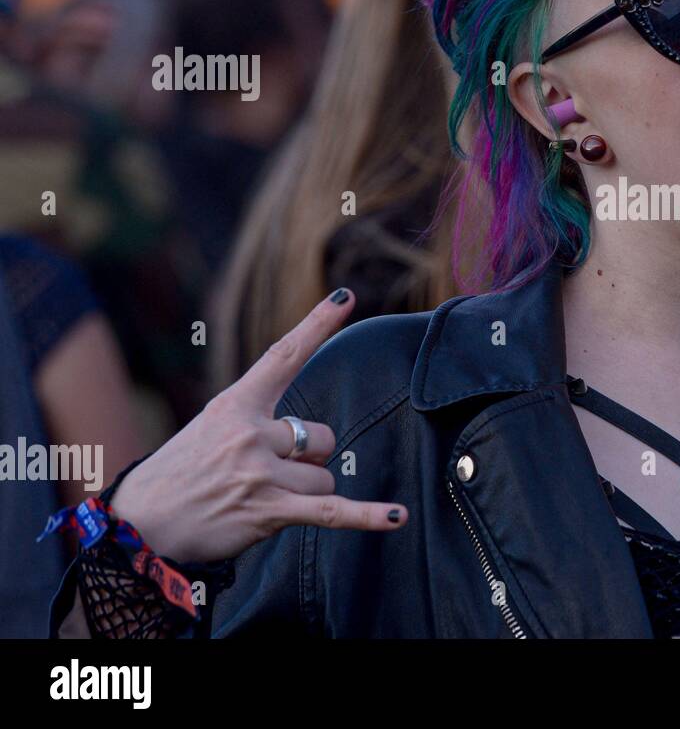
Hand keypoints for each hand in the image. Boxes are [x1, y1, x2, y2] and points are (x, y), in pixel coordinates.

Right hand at [109, 290, 407, 562]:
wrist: (138, 527)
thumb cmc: (178, 476)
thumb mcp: (210, 429)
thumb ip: (256, 421)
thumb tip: (307, 435)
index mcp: (236, 405)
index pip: (284, 356)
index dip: (318, 324)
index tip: (346, 296)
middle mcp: (250, 434)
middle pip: (320, 437)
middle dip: (307, 459)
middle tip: (263, 475)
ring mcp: (261, 473)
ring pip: (324, 476)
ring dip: (305, 491)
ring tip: (261, 500)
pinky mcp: (269, 511)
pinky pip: (332, 512)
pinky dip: (367, 516)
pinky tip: (397, 516)